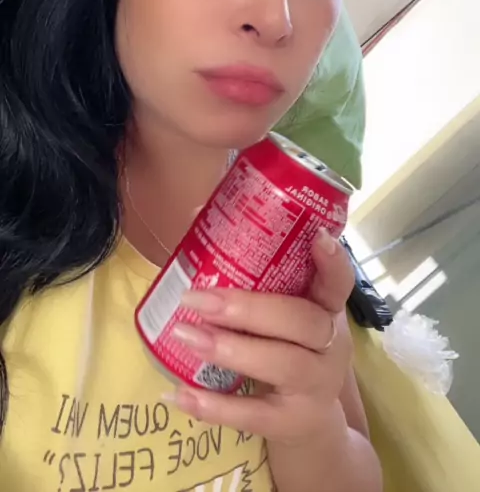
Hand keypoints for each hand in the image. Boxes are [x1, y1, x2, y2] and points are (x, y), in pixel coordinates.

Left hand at [171, 228, 355, 444]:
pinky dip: (214, 406)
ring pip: (282, 364)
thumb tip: (197, 215)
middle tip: (197, 299)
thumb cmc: (287, 348)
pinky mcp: (293, 423)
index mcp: (326, 309)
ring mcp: (316, 386)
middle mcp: (330, 345)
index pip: (338, 281)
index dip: (332, 261)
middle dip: (248, 308)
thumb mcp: (282, 312)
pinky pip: (254, 415)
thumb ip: (251, 271)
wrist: (310, 424)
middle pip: (302, 321)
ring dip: (229, 349)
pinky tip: (178, 394)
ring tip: (183, 335)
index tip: (317, 236)